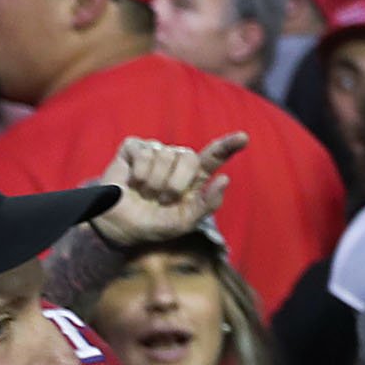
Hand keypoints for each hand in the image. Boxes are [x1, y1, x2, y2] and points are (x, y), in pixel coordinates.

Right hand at [89, 133, 244, 248]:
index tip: (243, 138)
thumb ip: (207, 204)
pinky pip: (144, 153)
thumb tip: (225, 178)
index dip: (228, 146)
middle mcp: (176, 159)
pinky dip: (140, 174)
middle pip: (188, 157)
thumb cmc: (155, 224)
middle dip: (177, 183)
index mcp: (193, 177)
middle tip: (164, 200)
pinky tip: (134, 183)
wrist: (121, 226)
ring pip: (164, 156)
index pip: (213, 156)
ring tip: (147, 194)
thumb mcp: (185, 221)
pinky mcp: (134, 147)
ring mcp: (155, 151)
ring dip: (155, 182)